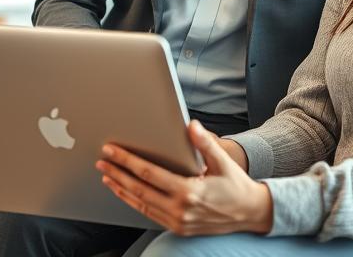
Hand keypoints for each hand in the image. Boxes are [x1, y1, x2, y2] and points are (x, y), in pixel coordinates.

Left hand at [96, 120, 273, 236]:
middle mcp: (180, 209)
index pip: (148, 173)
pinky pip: (149, 214)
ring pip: (140, 204)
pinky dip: (133, 202)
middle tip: (102, 161)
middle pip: (139, 189)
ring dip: (121, 189)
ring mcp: (178, 221)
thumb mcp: (223, 161)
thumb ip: (205, 143)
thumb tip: (191, 125)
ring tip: (107, 175)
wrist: (251, 213)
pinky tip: (125, 192)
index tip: (112, 151)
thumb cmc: (236, 185)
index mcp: (189, 191)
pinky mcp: (178, 228)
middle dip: (117, 174)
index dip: (127, 161)